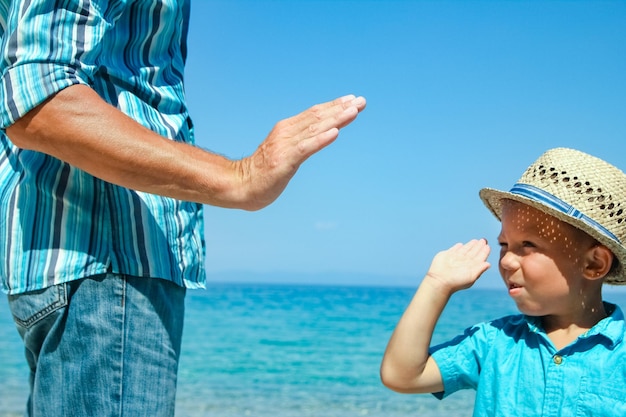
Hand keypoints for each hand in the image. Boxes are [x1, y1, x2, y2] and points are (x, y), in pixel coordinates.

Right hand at [236, 95, 365, 209]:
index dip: (334, 105)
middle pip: (318, 117)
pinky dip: (321, 139)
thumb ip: (300, 141)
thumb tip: (320, 134)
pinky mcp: (284, 161)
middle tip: (361, 101)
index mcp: (287, 129)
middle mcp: (287, 133)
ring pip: (315, 129)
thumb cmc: (264, 171)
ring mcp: (285, 146)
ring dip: (336, 119)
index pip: (315, 113)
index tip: (353, 100)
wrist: (241, 185)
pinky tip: (335, 133)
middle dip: (341, 108)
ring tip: (353, 111)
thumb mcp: (285, 151)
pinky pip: (306, 148)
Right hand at [425, 239, 490, 293]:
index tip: (487, 246)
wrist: (440, 280)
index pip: (479, 257)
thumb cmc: (456, 281)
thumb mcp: (472, 276)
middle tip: (483, 240)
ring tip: (475, 241)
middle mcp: (464, 262)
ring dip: (470, 245)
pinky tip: (460, 245)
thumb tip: (488, 264)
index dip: (484, 252)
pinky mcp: (446, 255)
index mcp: (471, 267)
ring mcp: (455, 258)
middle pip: (473, 252)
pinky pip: (453, 249)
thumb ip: (480, 269)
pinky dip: (457, 247)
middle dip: (478, 246)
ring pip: (464, 250)